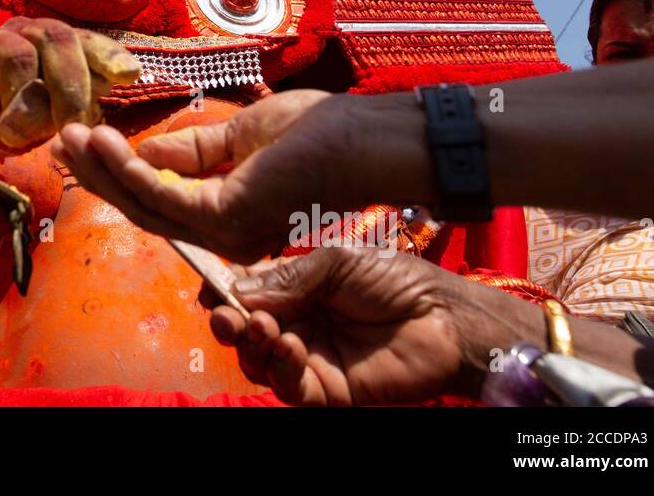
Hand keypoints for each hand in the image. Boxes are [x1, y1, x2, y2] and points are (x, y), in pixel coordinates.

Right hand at [0, 17, 138, 155]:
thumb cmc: (2, 112)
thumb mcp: (48, 111)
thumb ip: (80, 99)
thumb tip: (124, 83)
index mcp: (49, 44)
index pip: (86, 40)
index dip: (108, 55)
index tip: (129, 76)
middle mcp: (21, 33)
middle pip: (56, 38)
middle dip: (70, 86)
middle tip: (71, 127)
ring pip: (20, 58)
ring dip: (24, 106)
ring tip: (14, 137)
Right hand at [51, 90, 431, 263]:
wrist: (362, 138)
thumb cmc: (317, 133)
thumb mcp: (240, 135)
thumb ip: (192, 148)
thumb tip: (144, 147)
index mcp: (228, 218)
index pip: (161, 201)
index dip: (118, 174)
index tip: (85, 141)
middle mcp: (223, 235)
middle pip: (144, 207)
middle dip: (99, 174)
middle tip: (60, 141)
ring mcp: (224, 232)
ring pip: (146, 203)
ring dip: (104, 169)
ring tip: (71, 136)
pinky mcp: (226, 218)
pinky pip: (163, 194)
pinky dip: (129, 168)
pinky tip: (104, 142)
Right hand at [209, 247, 522, 404]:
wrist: (442, 319)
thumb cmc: (395, 279)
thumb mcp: (336, 261)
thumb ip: (288, 275)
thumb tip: (238, 291)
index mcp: (295, 289)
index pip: (247, 293)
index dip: (224, 292)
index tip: (210, 288)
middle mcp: (296, 324)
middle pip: (244, 332)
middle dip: (230, 323)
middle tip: (230, 317)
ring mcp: (310, 360)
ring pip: (258, 363)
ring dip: (253, 346)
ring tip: (265, 328)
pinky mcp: (327, 392)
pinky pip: (289, 388)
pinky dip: (280, 368)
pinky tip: (290, 346)